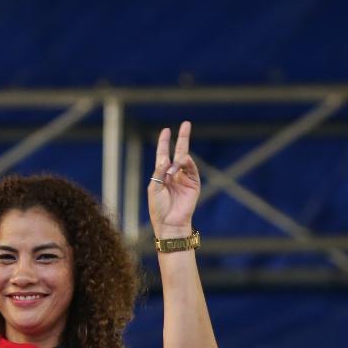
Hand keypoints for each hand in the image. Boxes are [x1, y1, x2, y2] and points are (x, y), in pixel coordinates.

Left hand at [147, 121, 200, 239]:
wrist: (170, 223)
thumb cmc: (158, 208)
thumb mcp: (154, 188)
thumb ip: (159, 172)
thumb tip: (166, 158)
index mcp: (162, 174)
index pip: (163, 154)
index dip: (164, 142)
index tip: (166, 130)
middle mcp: (174, 174)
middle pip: (179, 152)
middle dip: (183, 138)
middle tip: (186, 123)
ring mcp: (185, 178)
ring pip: (185, 160)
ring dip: (179, 159)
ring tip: (174, 167)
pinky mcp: (194, 184)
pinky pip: (192, 169)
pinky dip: (188, 163)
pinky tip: (184, 160)